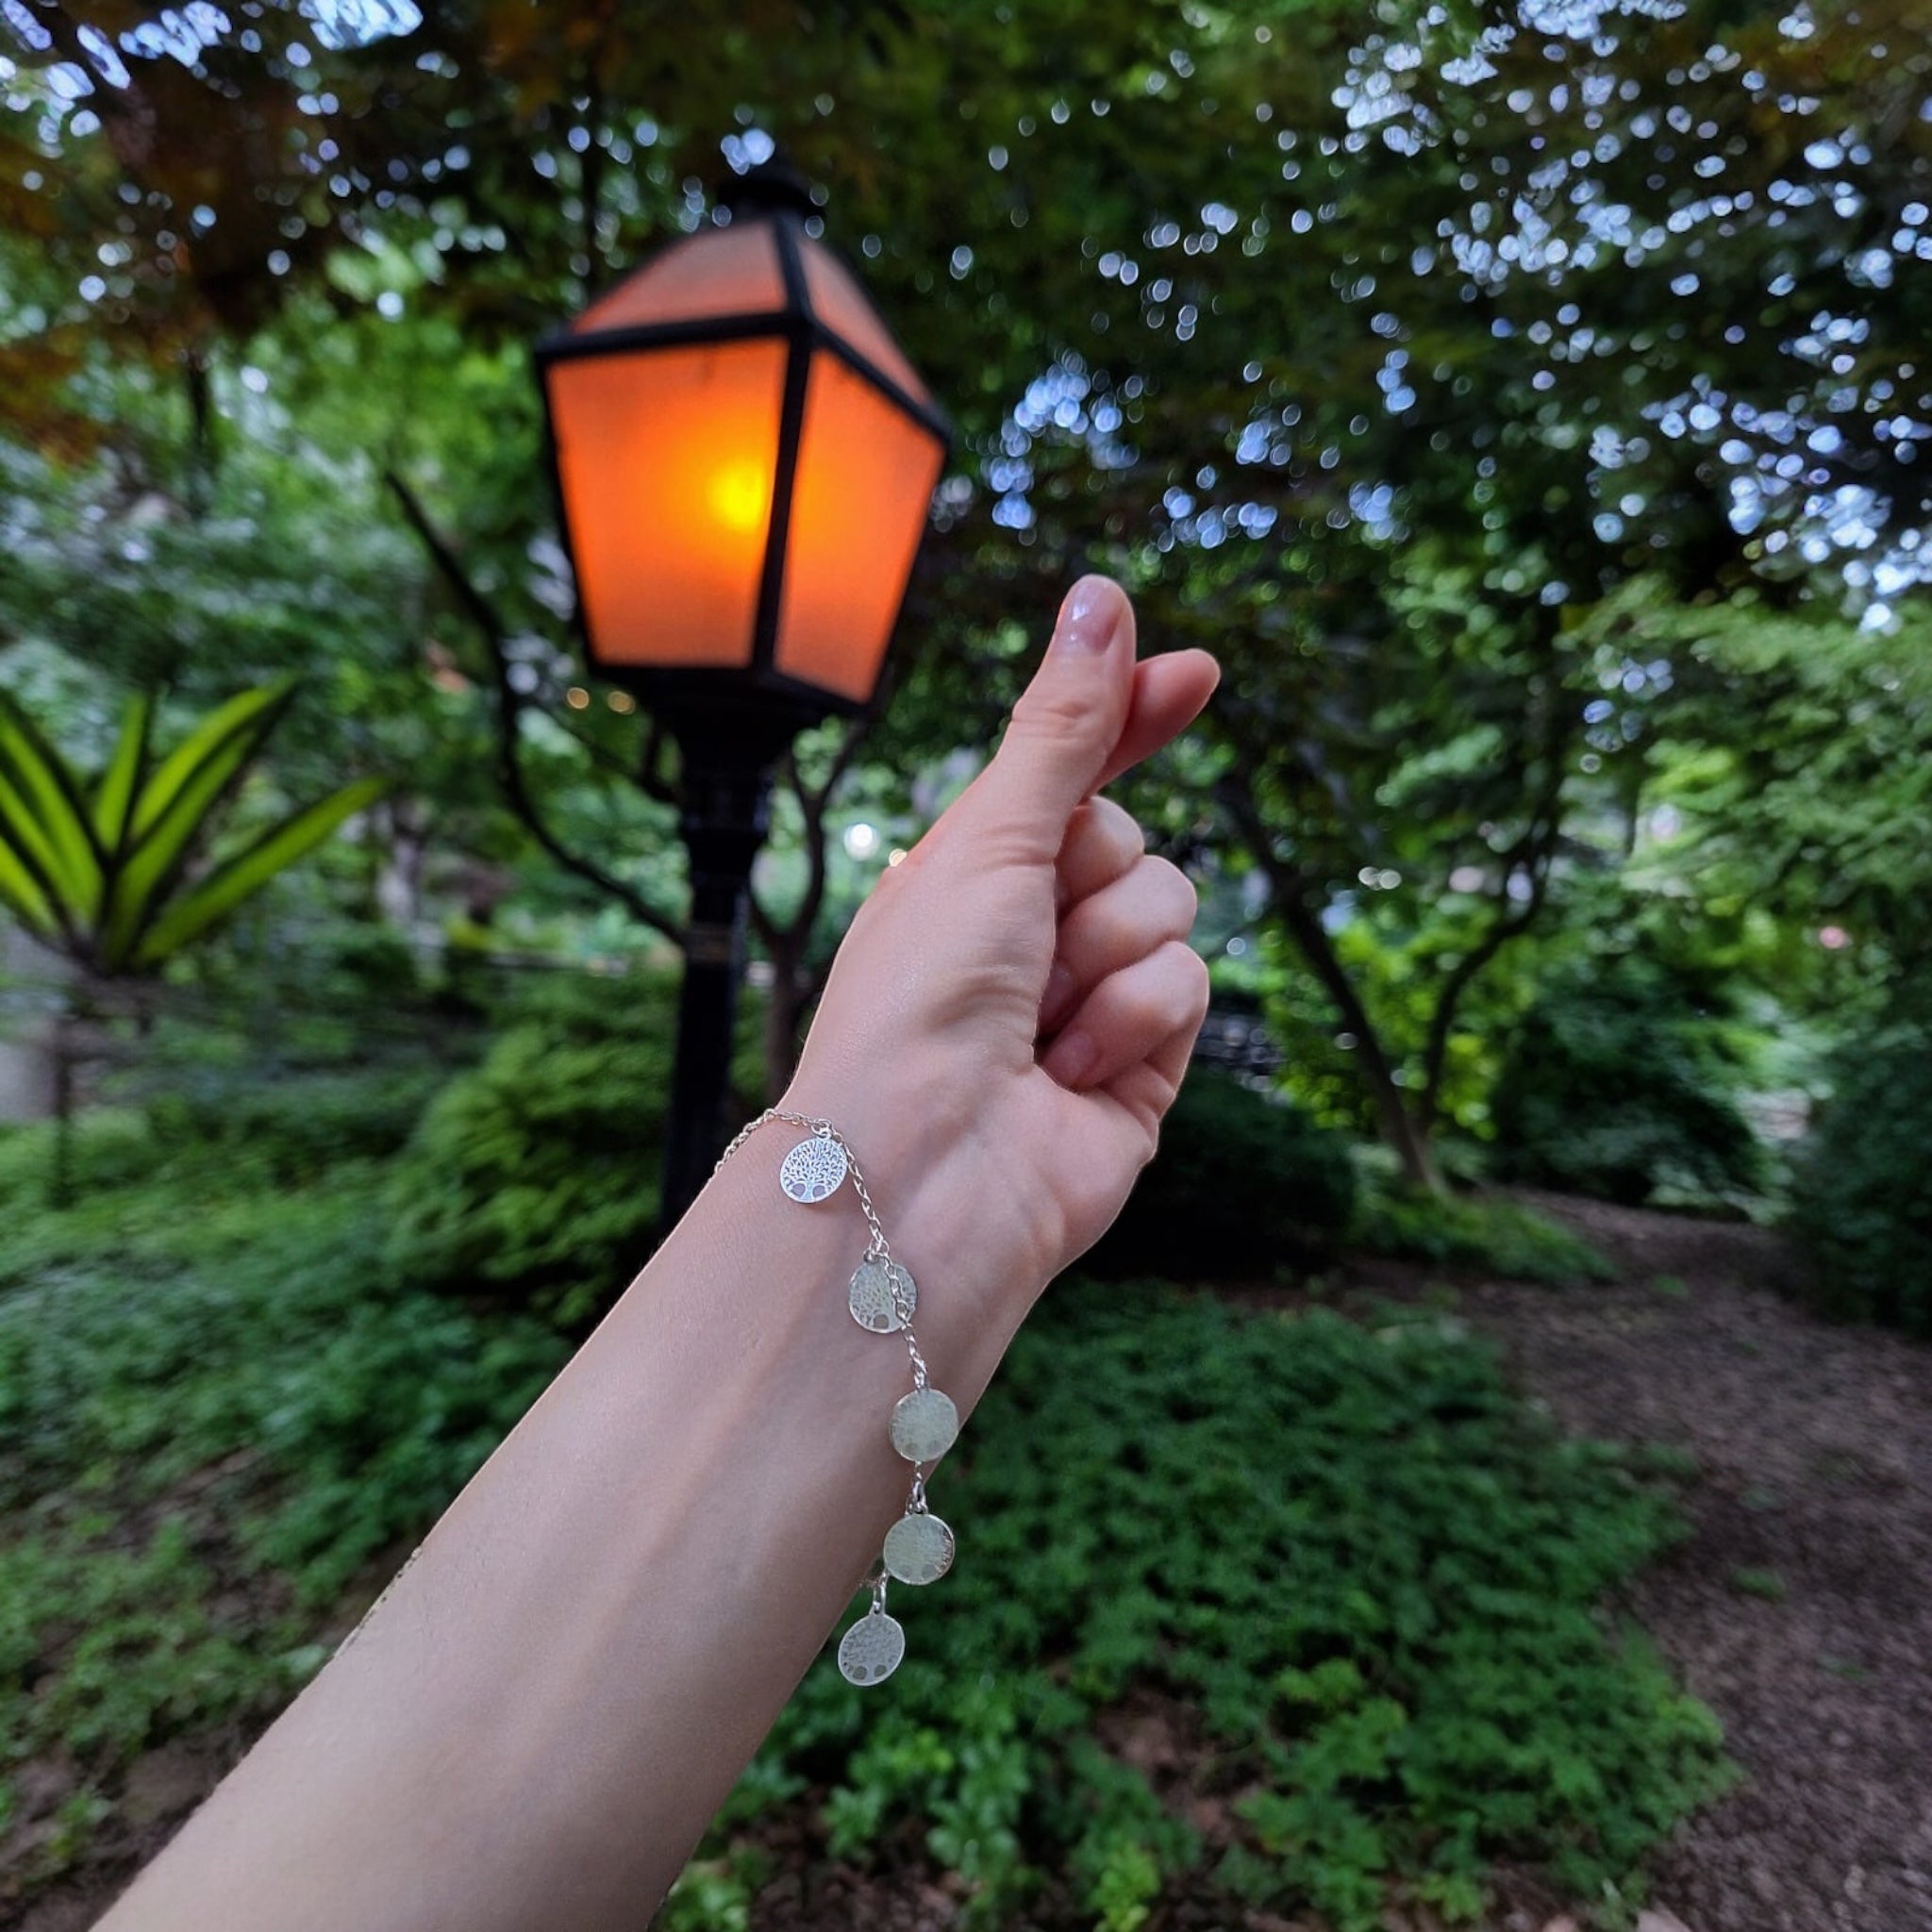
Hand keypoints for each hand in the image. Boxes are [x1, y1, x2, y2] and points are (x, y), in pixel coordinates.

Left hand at [785, 575, 1219, 1308]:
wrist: (925, 1170)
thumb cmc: (922, 999)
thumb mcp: (992, 840)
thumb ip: (1065, 727)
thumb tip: (1102, 597)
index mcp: (977, 867)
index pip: (1075, 771)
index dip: (1131, 717)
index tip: (1198, 673)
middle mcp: (1035, 928)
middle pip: (1132, 838)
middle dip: (1089, 876)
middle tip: (1026, 933)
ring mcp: (1091, 998)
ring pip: (1171, 909)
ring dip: (1106, 955)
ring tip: (1038, 1020)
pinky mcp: (1141, 1065)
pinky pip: (1187, 988)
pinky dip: (1131, 1022)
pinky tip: (1070, 1072)